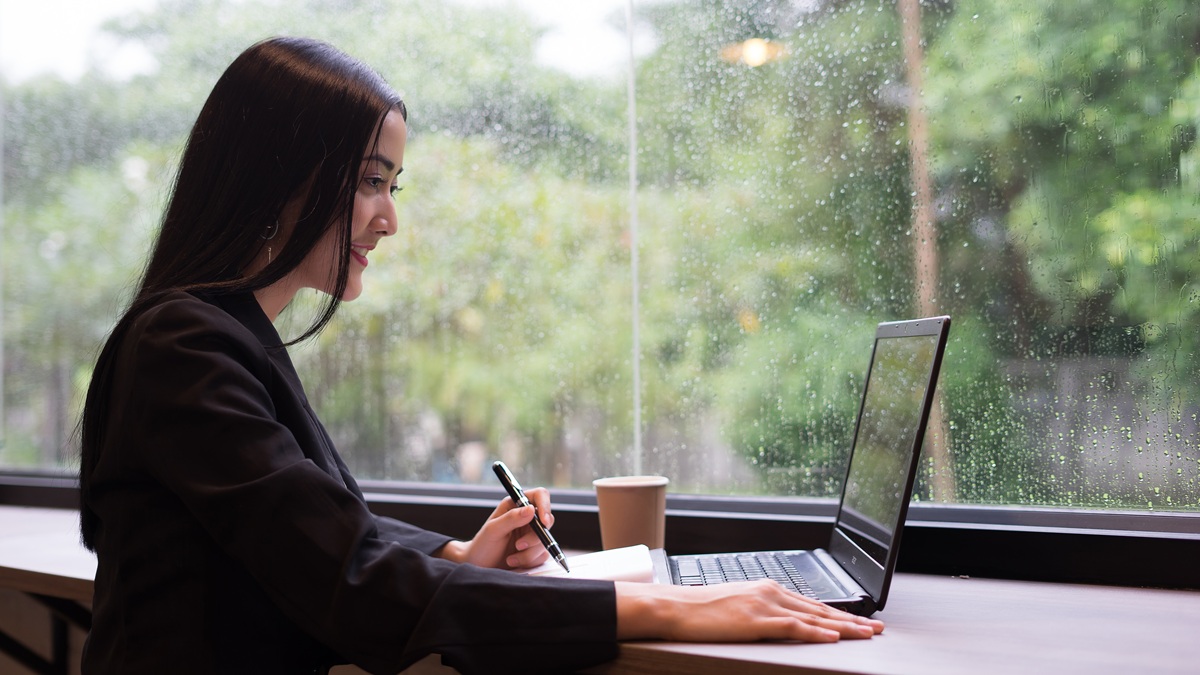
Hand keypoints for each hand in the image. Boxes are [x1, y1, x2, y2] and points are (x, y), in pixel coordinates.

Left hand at [435, 487, 555, 569]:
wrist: (478, 566)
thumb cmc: (482, 545)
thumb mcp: (493, 530)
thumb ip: (511, 518)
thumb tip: (531, 509)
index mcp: (515, 505)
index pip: (540, 496)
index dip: (545, 506)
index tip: (543, 522)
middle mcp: (526, 518)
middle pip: (547, 521)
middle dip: (534, 538)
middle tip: (518, 546)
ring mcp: (531, 534)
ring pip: (544, 541)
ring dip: (528, 553)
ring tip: (510, 558)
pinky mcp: (534, 550)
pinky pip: (542, 555)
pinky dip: (529, 561)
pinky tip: (514, 561)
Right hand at [615, 579, 884, 642]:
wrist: (677, 607)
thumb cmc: (700, 609)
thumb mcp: (737, 605)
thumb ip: (761, 611)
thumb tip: (779, 622)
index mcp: (767, 589)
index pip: (811, 604)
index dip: (839, 614)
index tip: (860, 620)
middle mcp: (771, 593)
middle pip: (820, 609)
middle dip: (852, 620)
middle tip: (877, 628)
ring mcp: (765, 606)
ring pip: (814, 618)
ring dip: (845, 627)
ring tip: (868, 635)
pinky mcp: (757, 620)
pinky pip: (795, 627)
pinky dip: (817, 632)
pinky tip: (834, 637)